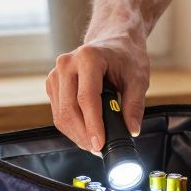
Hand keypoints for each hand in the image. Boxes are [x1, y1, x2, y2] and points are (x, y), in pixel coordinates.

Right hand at [45, 35, 149, 151]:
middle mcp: (67, 64)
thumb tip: (132, 130)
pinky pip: (58, 113)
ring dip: (76, 135)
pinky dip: (71, 127)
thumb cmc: (125, 57)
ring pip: (60, 115)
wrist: (113, 42)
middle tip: (100, 149)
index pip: (86, 98)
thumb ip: (135, 104)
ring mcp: (56, 74)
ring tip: (94, 143)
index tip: (100, 144)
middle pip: (69, 109)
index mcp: (88, 58)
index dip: (93, 125)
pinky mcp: (53, 84)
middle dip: (84, 135)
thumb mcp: (138, 78)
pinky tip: (86, 132)